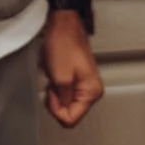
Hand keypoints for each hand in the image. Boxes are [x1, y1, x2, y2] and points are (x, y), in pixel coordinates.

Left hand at [42, 12, 103, 127]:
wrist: (63, 25)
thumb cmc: (63, 45)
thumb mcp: (61, 78)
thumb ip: (63, 101)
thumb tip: (63, 114)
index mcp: (91, 92)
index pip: (71, 119)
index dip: (57, 110)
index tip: (51, 94)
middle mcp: (92, 90)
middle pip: (70, 112)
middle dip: (56, 102)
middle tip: (52, 86)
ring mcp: (86, 84)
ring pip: (66, 103)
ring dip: (55, 93)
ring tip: (53, 78)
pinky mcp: (78, 78)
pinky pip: (65, 93)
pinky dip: (56, 87)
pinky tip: (55, 75)